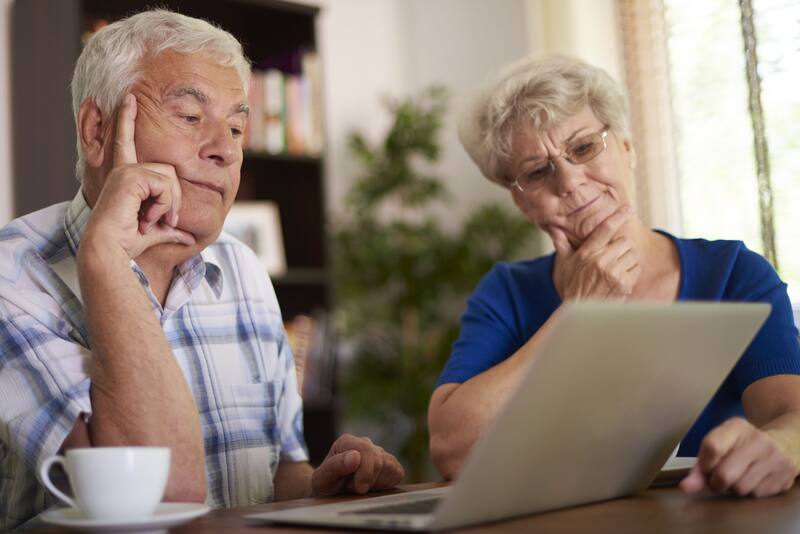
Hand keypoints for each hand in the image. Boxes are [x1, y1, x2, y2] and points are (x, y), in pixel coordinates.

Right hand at [81, 93, 194, 260]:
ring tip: (153, 221)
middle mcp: (124, 169)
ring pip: (170, 179)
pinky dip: (164, 205)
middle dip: (174, 200)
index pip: (128, 142)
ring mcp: (126, 171)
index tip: (129, 97)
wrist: (109, 249)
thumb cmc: (127, 242)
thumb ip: (172, 228)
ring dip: (169, 205)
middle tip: (166, 221)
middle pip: (170, 171)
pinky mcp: (130, 176)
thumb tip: (189, 236)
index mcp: (126, 176)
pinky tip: (149, 217)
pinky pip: (164, 186)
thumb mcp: (156, 231)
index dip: (127, 119)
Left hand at [311, 434, 404, 495]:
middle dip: (369, 479)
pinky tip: (373, 486)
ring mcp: (379, 452)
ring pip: (390, 466)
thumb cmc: (326, 484)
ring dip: (376, 483)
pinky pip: (397, 472)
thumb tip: (355, 456)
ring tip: (361, 485)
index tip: (359, 488)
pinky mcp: (390, 463)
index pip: (366, 450)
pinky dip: (387, 484)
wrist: (333, 491)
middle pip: (379, 460)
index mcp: (347, 442)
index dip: (365, 472)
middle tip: (356, 489)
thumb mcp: (322, 479)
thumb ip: (334, 466)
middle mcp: (365, 443)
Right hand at [551, 205, 640, 299]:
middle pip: (624, 241)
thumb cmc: (572, 286)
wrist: (580, 311)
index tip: (628, 208)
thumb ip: (562, 245)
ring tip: (618, 267)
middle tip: (616, 255)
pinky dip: (632, 272)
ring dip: (629, 259)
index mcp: (587, 253)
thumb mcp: (564, 265)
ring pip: (632, 254)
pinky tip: (622, 278)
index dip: (618, 216)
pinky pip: (636, 269)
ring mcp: (613, 272)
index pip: (605, 229)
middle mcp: (600, 260)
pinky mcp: (623, 284)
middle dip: (623, 247)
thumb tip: (554, 229)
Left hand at [680, 417, 798, 497]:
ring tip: (737, 477)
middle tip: (718, 478)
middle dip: (716, 482)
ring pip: (740, 488)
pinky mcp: (785, 477)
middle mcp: (758, 441)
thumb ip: (700, 465)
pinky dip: (749, 492)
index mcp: (736, 427)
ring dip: (733, 488)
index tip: (704, 469)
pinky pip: (755, 495)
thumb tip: (686, 487)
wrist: (783, 444)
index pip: (712, 448)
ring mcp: (774, 459)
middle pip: (724, 475)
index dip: (704, 466)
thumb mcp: (719, 444)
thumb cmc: (741, 446)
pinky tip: (753, 480)